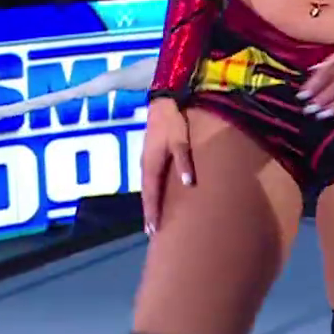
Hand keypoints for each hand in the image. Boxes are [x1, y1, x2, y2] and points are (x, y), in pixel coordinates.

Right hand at [139, 98, 193, 235]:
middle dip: (150, 213)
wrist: (164, 101)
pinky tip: (160, 195)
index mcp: (151, 164)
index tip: (153, 231)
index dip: (152, 213)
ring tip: (155, 219)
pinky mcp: (152, 154)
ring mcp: (147, 159)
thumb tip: (187, 183)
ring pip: (149, 187)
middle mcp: (146, 165)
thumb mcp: (180, 139)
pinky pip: (152, 179)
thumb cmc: (174, 120)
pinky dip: (154, 191)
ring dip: (151, 203)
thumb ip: (184, 160)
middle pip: (147, 194)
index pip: (151, 195)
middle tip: (153, 232)